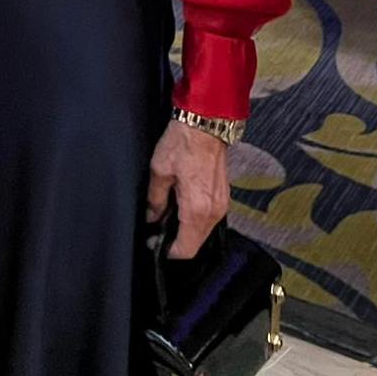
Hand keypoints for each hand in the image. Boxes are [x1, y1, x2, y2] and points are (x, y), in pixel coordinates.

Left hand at [145, 118, 229, 259]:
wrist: (206, 124)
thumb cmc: (183, 143)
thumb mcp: (159, 170)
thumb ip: (155, 199)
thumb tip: (152, 216)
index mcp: (196, 209)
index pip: (186, 248)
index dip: (169, 251)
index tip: (155, 243)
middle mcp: (213, 211)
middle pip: (196, 243)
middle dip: (177, 241)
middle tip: (158, 230)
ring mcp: (222, 205)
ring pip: (204, 232)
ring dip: (187, 230)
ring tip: (167, 215)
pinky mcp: (224, 197)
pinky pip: (210, 219)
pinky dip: (195, 219)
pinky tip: (181, 206)